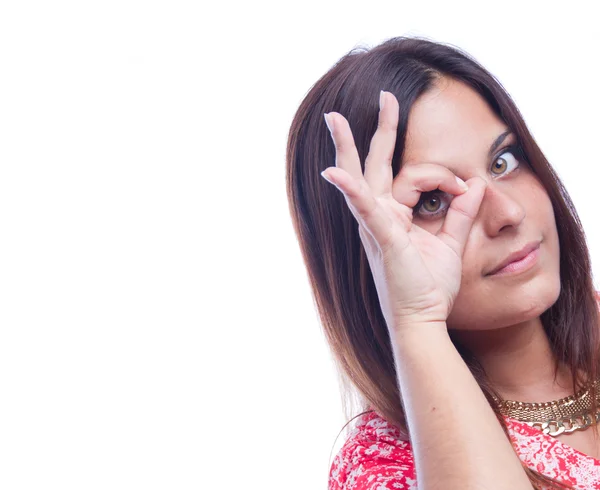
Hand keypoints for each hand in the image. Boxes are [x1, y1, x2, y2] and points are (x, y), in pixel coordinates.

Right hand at [321, 91, 486, 332]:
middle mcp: (381, 217)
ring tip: (335, 120)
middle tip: (381, 98)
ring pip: (361, 178)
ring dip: (348, 147)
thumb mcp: (451, 243)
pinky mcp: (382, 238)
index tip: (466, 188)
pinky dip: (351, 190)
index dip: (444, 175)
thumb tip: (477, 185)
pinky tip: (334, 173)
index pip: (415, 175)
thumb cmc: (429, 287)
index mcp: (395, 216)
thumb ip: (462, 213)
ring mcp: (377, 226)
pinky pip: (365, 209)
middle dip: (377, 130)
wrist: (422, 320)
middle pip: (373, 165)